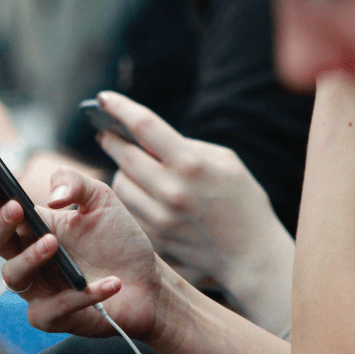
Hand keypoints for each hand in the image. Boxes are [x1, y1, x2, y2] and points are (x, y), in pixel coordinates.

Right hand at [0, 165, 164, 339]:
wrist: (149, 284)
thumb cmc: (120, 241)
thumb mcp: (102, 200)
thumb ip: (75, 183)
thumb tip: (52, 196)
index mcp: (34, 227)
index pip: (0, 208)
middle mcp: (29, 257)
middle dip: (0, 224)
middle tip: (16, 209)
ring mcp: (38, 289)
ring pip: (13, 276)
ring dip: (29, 258)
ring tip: (53, 243)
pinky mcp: (53, 317)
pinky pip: (54, 309)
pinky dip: (82, 296)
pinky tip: (112, 283)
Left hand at [97, 91, 294, 334]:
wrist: (251, 255)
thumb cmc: (243, 202)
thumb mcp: (226, 162)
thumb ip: (187, 146)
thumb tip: (148, 138)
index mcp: (191, 164)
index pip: (144, 126)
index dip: (119, 108)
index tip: (103, 99)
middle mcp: (171, 190)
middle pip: (123, 156)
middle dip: (111, 140)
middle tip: (105, 133)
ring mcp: (160, 217)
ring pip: (119, 184)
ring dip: (120, 171)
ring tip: (129, 166)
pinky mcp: (154, 238)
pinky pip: (127, 209)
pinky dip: (130, 197)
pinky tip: (139, 192)